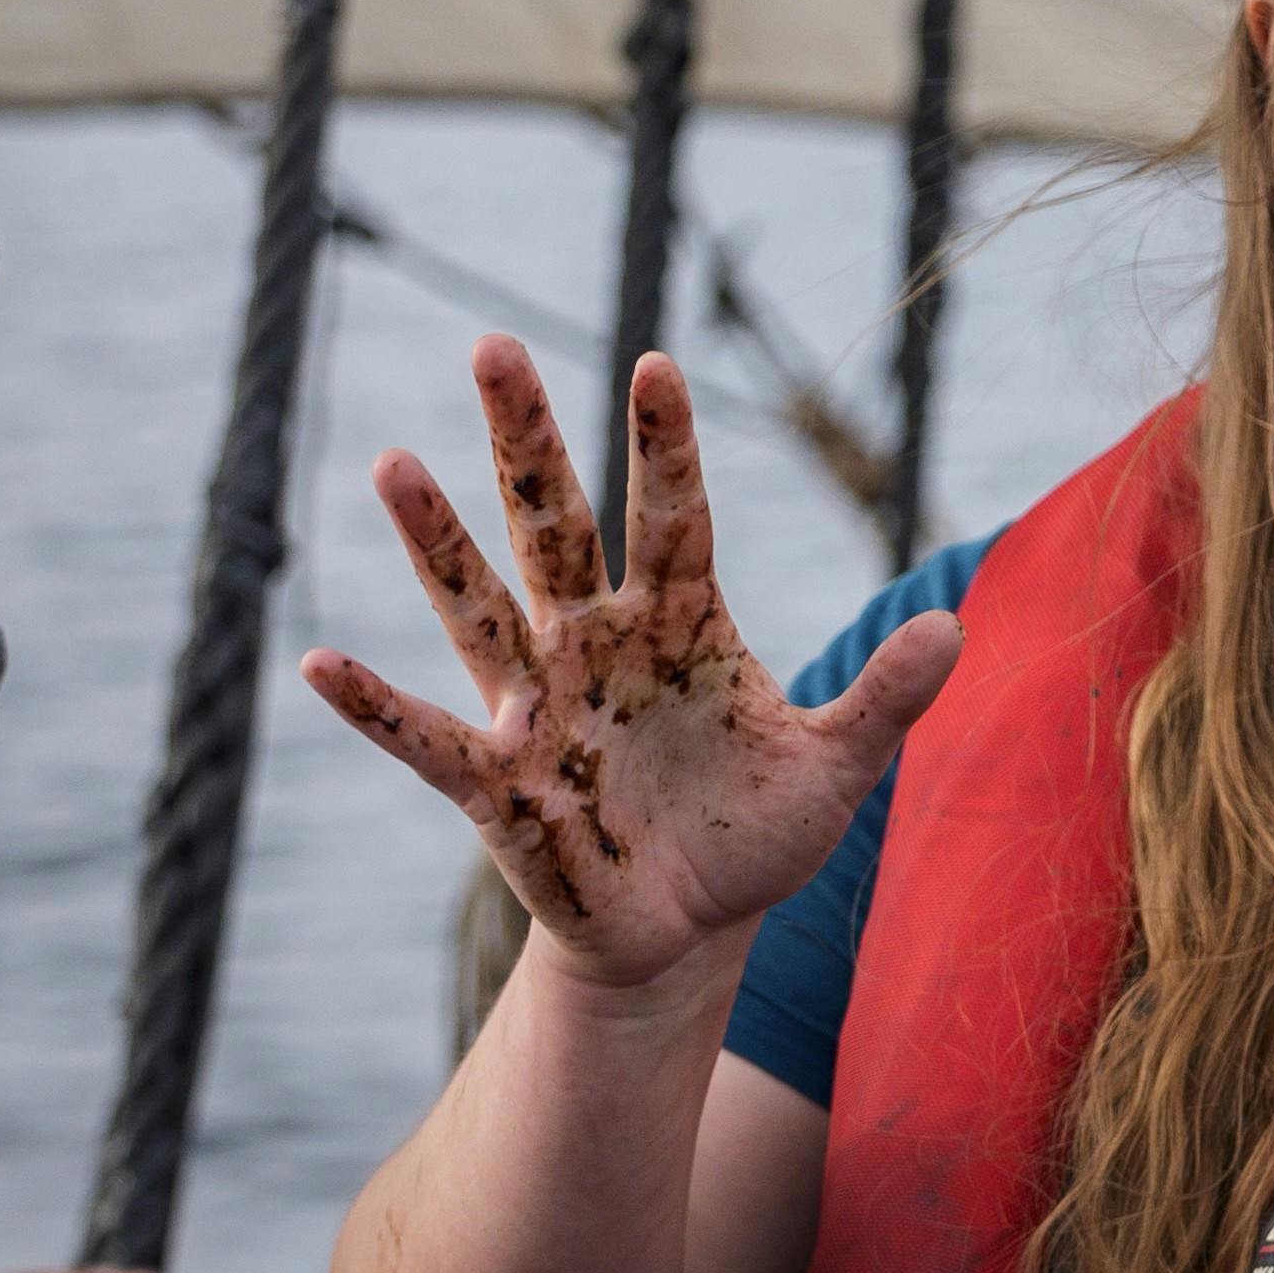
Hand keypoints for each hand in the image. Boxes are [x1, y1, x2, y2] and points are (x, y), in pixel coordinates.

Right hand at [305, 336, 955, 990]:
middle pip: (554, 520)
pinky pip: (425, 735)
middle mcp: (594, 640)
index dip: (665, 442)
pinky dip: (373, 705)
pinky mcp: (496, 783)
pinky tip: (319, 662)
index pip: (674, 511)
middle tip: (495, 344)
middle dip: (528, 439)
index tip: (658, 361)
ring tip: (392, 461)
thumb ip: (887, 697)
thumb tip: (954, 625)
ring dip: (437, 541)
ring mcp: (536, 704)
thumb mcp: (835, 767)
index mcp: (679, 619)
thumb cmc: (752, 831)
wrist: (688, 929)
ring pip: (478, 604)